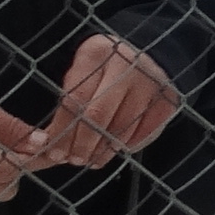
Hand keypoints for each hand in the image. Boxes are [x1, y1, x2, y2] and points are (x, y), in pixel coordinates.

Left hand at [41, 36, 182, 168]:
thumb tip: (48, 143)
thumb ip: (68, 104)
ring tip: (92, 160)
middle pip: (98, 116)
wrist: (151, 55)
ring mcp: (150, 83)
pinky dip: (127, 145)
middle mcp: (127, 66)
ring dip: (103, 150)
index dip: (63, 130)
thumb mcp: (82, 73)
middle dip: (82, 144)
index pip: (75, 99)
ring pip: (121, 128)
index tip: (54, 152)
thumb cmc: (105, 69)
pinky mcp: (166, 101)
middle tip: (74, 161)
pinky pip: (143, 133)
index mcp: (97, 53)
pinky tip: (114, 149)